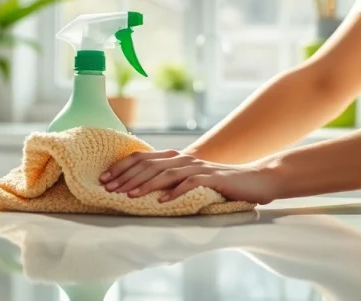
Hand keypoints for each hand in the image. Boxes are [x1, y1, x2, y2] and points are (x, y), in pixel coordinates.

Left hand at [99, 149, 279, 204]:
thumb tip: (141, 190)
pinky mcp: (213, 179)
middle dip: (126, 176)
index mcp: (177, 158)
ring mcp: (199, 168)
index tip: (103, 178)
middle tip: (108, 188)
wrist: (257, 180)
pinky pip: (190, 184)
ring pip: (166, 173)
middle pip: (149, 164)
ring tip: (128, 195)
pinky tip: (162, 202)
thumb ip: (171, 181)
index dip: (122, 167)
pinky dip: (174, 192)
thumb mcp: (192, 180)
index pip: (143, 158)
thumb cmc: (222, 183)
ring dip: (145, 184)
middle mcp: (185, 159)